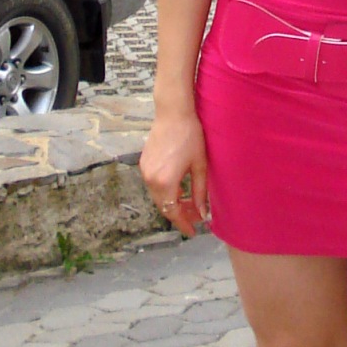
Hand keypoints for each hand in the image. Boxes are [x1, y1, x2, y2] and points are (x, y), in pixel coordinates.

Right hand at [139, 108, 209, 236]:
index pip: (173, 212)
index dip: (183, 224)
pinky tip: (179, 190)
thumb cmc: (190, 137)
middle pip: (164, 207)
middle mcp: (151, 180)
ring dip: (172, 203)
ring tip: (189, 203)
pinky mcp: (144, 164)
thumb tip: (203, 213)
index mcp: (165, 182)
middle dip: (179, 215)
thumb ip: (199, 193)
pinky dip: (166, 192)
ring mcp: (145, 172)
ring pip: (158, 197)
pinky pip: (154, 186)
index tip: (192, 232)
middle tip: (196, 217)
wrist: (173, 114)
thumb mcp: (199, 166)